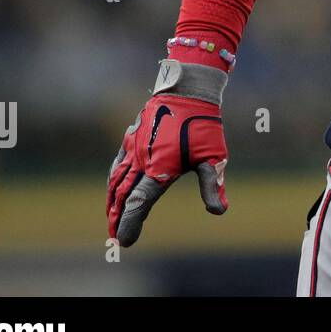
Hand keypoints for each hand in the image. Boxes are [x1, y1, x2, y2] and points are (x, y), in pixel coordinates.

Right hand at [106, 59, 229, 246]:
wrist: (188, 89)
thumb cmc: (203, 125)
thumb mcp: (213, 156)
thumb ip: (213, 184)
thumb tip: (219, 211)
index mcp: (160, 167)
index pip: (139, 202)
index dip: (130, 222)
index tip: (126, 241)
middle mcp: (142, 159)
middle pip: (122, 195)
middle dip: (117, 218)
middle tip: (115, 238)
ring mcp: (134, 147)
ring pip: (116, 180)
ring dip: (112, 201)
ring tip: (111, 217)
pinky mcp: (131, 137)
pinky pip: (118, 163)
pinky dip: (113, 180)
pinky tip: (113, 186)